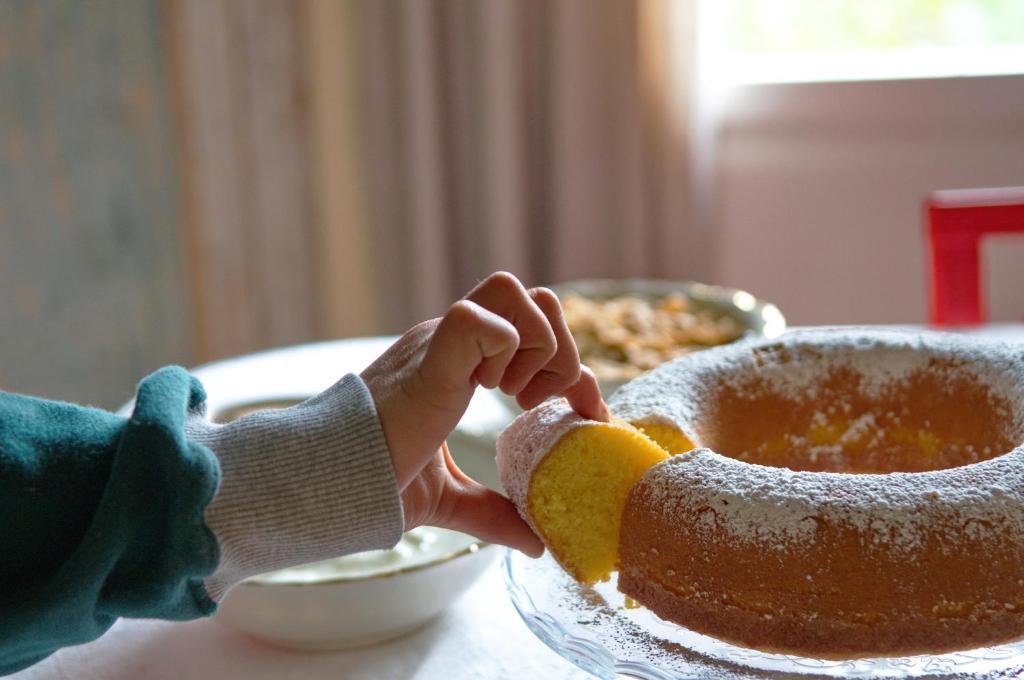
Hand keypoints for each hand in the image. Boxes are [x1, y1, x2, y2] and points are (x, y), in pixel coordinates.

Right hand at [360, 271, 608, 555]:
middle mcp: (454, 342)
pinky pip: (482, 319)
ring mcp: (441, 342)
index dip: (571, 365)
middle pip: (534, 296)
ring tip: (514, 395)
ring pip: (516, 293)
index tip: (582, 411)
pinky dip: (505, 352)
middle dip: (560, 348)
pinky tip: (490, 391)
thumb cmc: (377, 481)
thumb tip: (535, 543)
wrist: (331, 483)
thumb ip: (492, 514)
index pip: (533, 329)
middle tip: (538, 401)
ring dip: (536, 346)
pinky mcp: (431, 356)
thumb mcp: (449, 499)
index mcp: (460, 363)